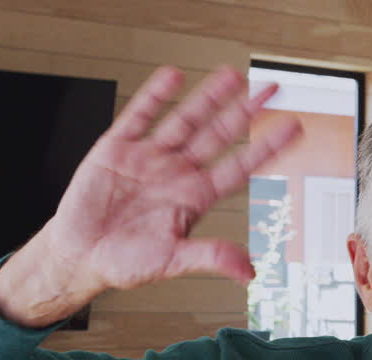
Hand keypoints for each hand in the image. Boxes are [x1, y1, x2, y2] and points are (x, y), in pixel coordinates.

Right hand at [0, 65, 302, 326]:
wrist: (79, 256)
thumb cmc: (125, 263)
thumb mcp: (171, 262)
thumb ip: (209, 258)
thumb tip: (249, 272)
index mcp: (194, 198)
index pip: (239, 167)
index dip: (266, 147)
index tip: (292, 128)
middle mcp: (176, 173)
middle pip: (218, 136)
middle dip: (244, 112)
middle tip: (271, 89)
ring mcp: (148, 158)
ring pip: (185, 119)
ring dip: (208, 97)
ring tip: (232, 75)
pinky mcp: (116, 149)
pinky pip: (138, 116)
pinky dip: (154, 97)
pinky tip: (174, 77)